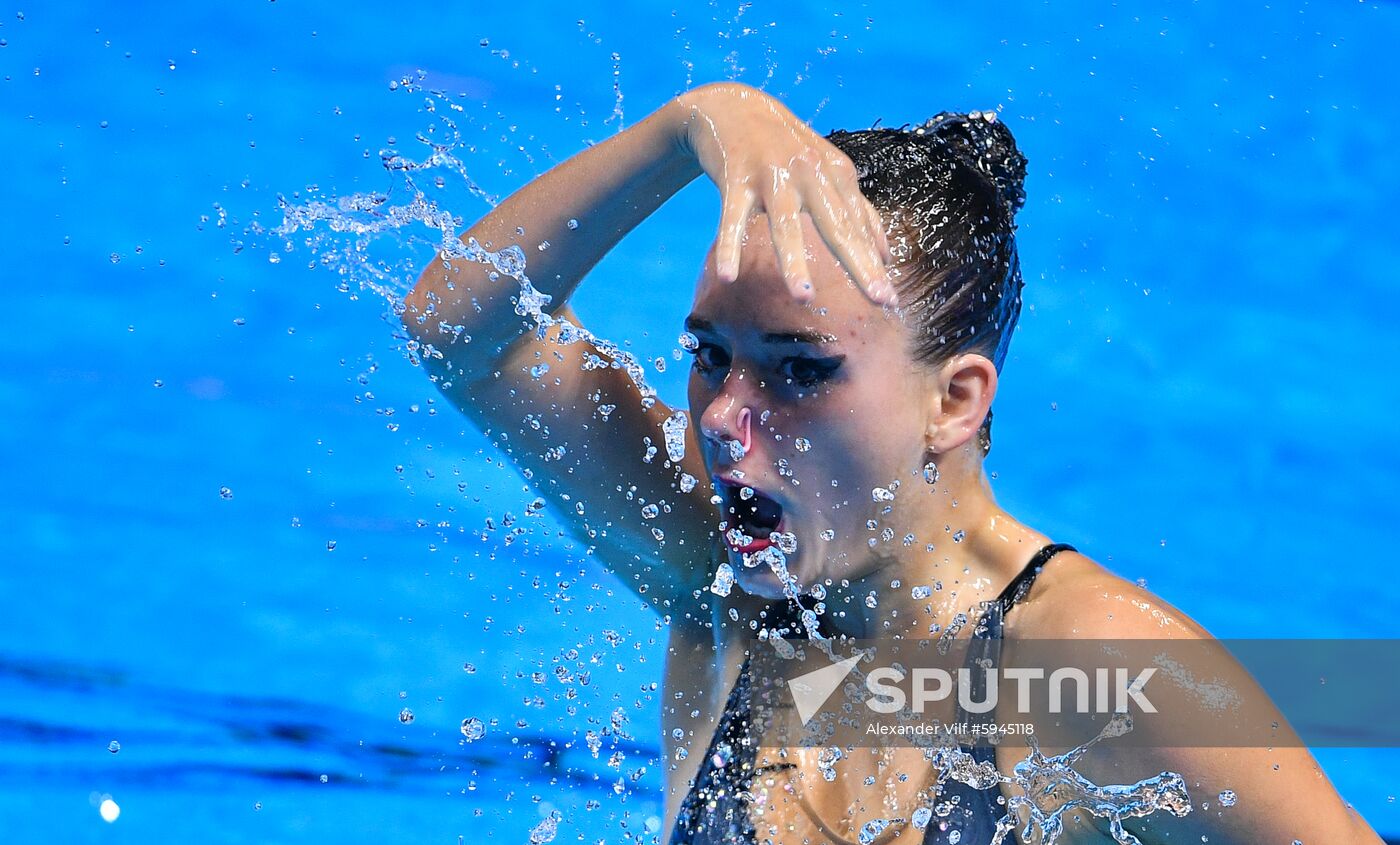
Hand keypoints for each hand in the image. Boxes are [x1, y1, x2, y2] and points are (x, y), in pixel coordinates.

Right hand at [674, 83, 895, 305]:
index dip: (874, 264)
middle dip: (859, 265)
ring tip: (804, 298)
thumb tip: (886, 256)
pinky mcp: (735, 177)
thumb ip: (858, 211)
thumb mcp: (827, 171)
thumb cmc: (786, 148)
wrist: (734, 106)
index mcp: (836, 174)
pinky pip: (732, 218)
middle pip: (836, 226)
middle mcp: (810, 172)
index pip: (858, 227)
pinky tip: (729, 276)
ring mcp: (772, 175)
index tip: (890, 302)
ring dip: (794, 262)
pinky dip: (729, 246)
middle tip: (879, 299)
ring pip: (785, 224)